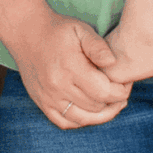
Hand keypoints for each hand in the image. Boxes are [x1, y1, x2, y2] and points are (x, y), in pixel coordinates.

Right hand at [9, 12, 130, 128]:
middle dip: (114, 102)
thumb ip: (98, 46)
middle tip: (121, 92)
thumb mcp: (81, 29)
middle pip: (96, 107)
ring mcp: (48, 97)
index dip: (120, 92)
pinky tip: (90, 112)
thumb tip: (113, 63)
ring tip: (112, 105)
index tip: (126, 84)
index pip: (104, 92)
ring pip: (82, 119)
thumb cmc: (58, 30)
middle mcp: (58, 86)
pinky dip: (80, 121)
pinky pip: (64, 122)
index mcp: (70, 67)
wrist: (26, 33)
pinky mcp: (41, 102)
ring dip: (101, 115)